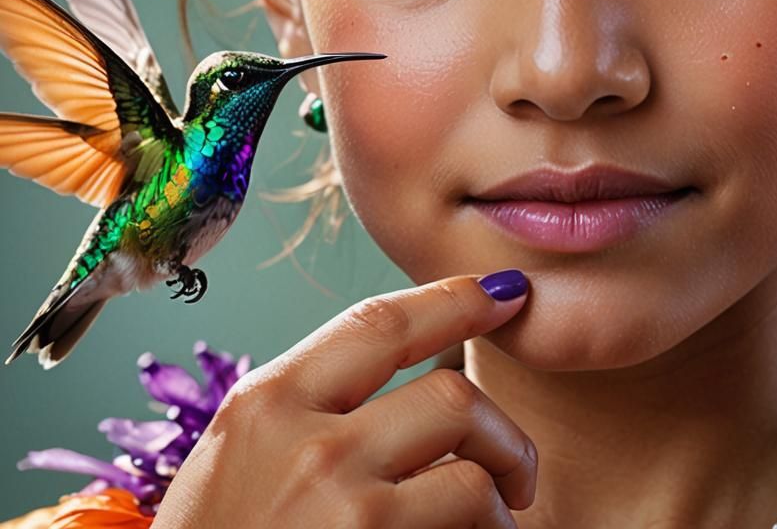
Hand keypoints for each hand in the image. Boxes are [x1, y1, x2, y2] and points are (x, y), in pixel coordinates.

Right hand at [150, 271, 535, 527]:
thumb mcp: (238, 454)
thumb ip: (307, 405)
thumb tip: (403, 372)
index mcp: (267, 401)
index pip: (380, 321)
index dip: (453, 299)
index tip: (500, 294)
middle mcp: (306, 445)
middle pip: (451, 395)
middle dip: (500, 431)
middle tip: (513, 466)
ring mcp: (344, 510)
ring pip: (472, 473)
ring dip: (501, 498)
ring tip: (497, 518)